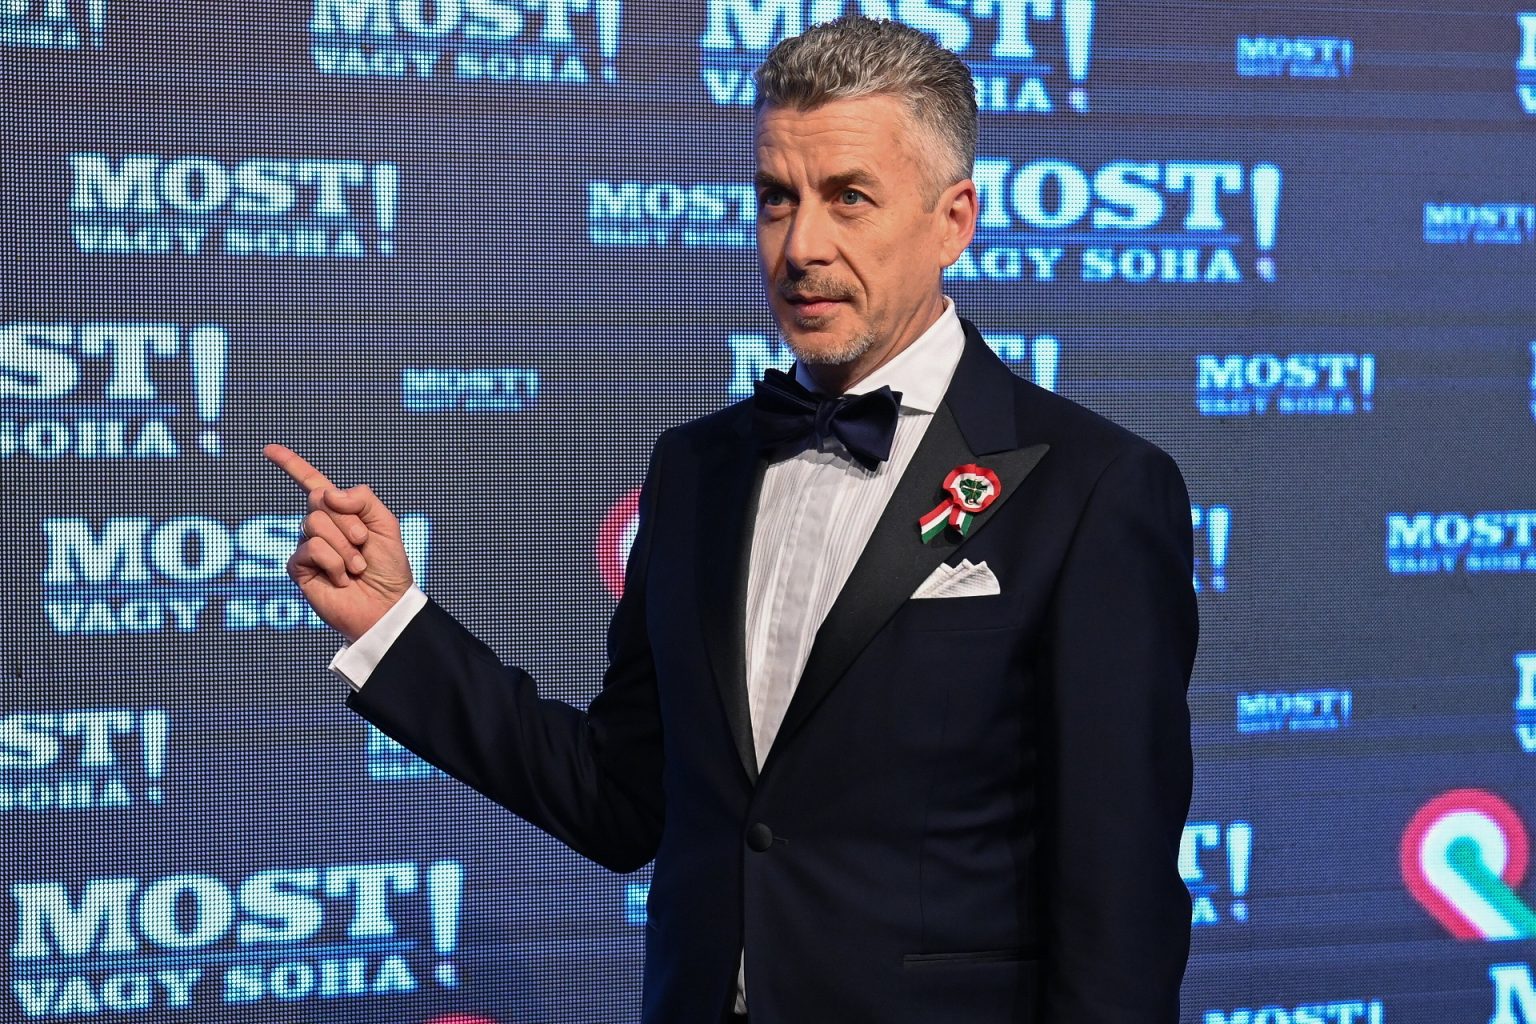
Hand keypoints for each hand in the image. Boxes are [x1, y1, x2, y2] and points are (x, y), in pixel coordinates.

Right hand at [264, 444, 414, 642]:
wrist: (386, 605)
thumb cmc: (388, 568)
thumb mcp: (386, 524)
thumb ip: (362, 498)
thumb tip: (325, 493)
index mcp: (340, 512)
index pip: (311, 483)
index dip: (290, 465)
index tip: (267, 448)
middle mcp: (319, 527)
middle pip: (320, 500)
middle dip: (349, 521)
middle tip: (363, 544)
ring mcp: (307, 546)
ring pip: (315, 523)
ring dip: (344, 546)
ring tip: (357, 567)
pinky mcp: (299, 567)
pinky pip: (312, 548)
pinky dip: (334, 563)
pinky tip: (341, 579)